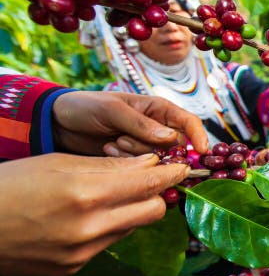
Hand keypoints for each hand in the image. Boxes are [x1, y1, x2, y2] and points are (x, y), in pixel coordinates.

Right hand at [0, 153, 188, 275]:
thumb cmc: (9, 185)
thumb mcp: (57, 163)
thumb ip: (110, 166)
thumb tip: (151, 164)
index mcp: (85, 194)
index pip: (150, 185)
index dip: (172, 173)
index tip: (182, 165)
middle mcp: (89, 228)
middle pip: (153, 211)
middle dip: (156, 193)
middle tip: (148, 179)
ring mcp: (81, 254)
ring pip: (132, 228)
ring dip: (130, 210)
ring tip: (109, 195)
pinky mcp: (72, 270)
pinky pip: (107, 244)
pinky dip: (107, 227)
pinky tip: (85, 216)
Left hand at [52, 91, 208, 156]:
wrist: (59, 123)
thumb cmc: (87, 107)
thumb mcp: (113, 110)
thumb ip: (142, 124)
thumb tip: (171, 138)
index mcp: (158, 109)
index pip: (189, 123)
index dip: (199, 137)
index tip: (201, 152)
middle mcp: (157, 128)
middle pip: (175, 147)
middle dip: (154, 149)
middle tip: (124, 140)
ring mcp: (145, 146)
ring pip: (158, 160)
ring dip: (135, 155)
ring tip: (112, 142)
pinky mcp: (132, 160)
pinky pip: (141, 169)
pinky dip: (126, 163)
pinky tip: (108, 149)